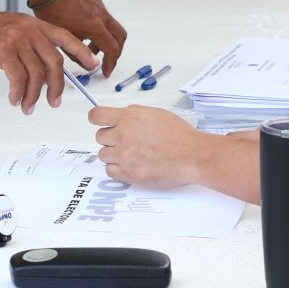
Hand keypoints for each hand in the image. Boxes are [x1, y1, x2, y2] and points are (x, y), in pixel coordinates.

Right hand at [0, 3, 99, 114]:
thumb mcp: (11, 31)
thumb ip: (29, 45)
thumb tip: (43, 71)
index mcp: (34, 24)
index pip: (65, 37)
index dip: (81, 52)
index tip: (93, 65)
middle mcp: (29, 29)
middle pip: (55, 61)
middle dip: (57, 86)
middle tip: (54, 101)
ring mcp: (16, 39)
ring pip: (37, 73)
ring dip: (34, 95)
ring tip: (28, 107)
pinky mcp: (2, 50)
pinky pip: (18, 78)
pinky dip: (19, 93)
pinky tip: (14, 99)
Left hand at [27, 0, 126, 75]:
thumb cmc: (51, 10)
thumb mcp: (64, 39)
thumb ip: (78, 54)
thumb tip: (88, 64)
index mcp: (95, 26)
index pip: (112, 49)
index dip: (111, 63)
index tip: (105, 71)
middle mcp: (101, 15)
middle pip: (120, 36)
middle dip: (116, 51)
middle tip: (107, 60)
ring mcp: (99, 6)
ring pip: (112, 26)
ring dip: (106, 39)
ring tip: (90, 47)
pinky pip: (104, 16)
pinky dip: (100, 28)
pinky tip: (84, 31)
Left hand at [88, 104, 209, 187]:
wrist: (192, 156)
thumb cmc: (179, 135)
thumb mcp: (155, 113)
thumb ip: (133, 115)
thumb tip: (121, 117)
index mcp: (129, 118)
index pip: (96, 115)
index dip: (96, 118)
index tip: (98, 120)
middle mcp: (123, 136)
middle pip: (99, 136)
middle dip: (110, 138)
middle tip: (125, 140)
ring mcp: (124, 156)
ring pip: (103, 155)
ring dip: (114, 154)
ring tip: (131, 154)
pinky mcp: (128, 174)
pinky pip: (110, 171)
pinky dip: (117, 169)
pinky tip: (131, 165)